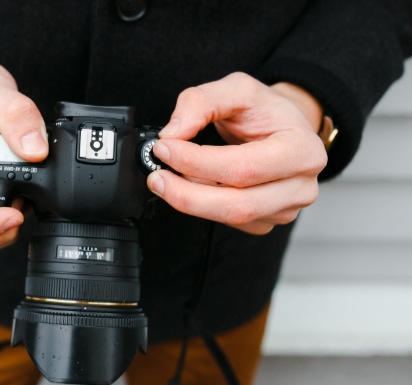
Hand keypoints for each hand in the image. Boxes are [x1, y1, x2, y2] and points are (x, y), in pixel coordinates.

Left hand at [147, 72, 327, 234]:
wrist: (285, 127)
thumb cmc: (267, 111)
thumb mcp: (237, 88)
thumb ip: (202, 101)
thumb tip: (174, 132)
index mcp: (302, 151)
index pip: (244, 168)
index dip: (197, 162)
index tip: (165, 148)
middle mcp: (300, 186)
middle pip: (237, 205)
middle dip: (187, 194)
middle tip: (157, 177)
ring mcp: (285, 209)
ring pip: (230, 217)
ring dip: (190, 200)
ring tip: (167, 179)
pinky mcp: (266, 221)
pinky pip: (229, 223)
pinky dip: (202, 206)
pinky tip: (191, 186)